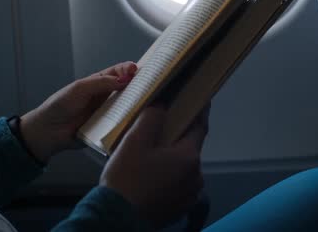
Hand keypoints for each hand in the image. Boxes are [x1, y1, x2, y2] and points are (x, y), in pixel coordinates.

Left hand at [19, 61, 137, 162]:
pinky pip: (122, 124)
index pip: (120, 72)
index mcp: (100, 83)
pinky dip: (129, 122)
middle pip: (128, 89)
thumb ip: (102, 83)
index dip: (130, 70)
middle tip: (149, 87)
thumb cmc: (60, 105)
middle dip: (139, 87)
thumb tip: (125, 79)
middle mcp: (107, 96)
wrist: (49, 131)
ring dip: (136, 105)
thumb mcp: (80, 88)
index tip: (137, 70)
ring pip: (128, 107)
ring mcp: (109, 113)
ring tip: (146, 103)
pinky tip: (136, 120)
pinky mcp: (109, 128)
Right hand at [100, 105, 209, 228]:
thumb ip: (152, 117)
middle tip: (162, 130)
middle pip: (190, 148)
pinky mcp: (180, 208)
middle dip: (179, 138)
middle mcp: (196, 176)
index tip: (200, 99)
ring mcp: (190, 194)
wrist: (117, 218)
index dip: (199, 111)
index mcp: (189, 157)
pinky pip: (178, 184)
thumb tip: (163, 104)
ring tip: (152, 155)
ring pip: (184, 167)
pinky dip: (170, 176)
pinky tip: (152, 176)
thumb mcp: (135, 140)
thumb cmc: (128, 177)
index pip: (200, 126)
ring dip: (173, 159)